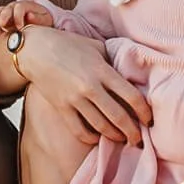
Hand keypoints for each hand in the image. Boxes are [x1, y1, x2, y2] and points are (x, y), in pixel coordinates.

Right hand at [0, 0, 53, 37]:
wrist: (39, 19)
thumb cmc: (43, 20)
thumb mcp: (45, 19)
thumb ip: (39, 18)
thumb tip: (29, 15)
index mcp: (25, 5)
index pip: (19, 7)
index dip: (18, 17)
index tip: (20, 28)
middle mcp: (15, 6)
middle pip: (6, 9)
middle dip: (3, 18)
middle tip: (1, 28)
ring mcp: (8, 11)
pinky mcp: (3, 18)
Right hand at [13, 23, 149, 145]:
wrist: (35, 49)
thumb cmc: (68, 44)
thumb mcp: (95, 47)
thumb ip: (113, 61)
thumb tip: (130, 74)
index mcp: (102, 70)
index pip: (131, 96)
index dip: (144, 111)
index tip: (148, 119)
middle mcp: (90, 87)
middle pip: (118, 117)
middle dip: (133, 132)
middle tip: (139, 139)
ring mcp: (74, 99)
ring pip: (101, 126)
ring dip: (114, 136)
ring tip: (122, 139)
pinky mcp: (61, 108)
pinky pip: (79, 130)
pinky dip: (91, 138)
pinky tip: (98, 138)